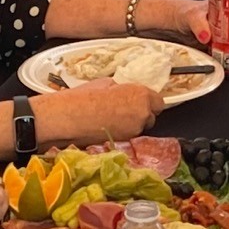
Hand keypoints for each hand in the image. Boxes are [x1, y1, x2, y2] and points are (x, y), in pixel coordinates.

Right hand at [34, 77, 163, 145]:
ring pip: (139, 129)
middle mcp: (142, 115)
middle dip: (140, 115)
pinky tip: (107, 129)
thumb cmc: (84, 97)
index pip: (159, 102)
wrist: (69, 118)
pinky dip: (121, 134)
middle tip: (123, 111)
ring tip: (112, 120)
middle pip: (150, 117)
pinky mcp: (123, 144)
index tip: (139, 102)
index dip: (148, 102)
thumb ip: (122, 89)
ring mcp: (134, 132)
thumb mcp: (106, 84)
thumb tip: (124, 92)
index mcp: (141, 95)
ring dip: (131, 125)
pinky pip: (128, 138)